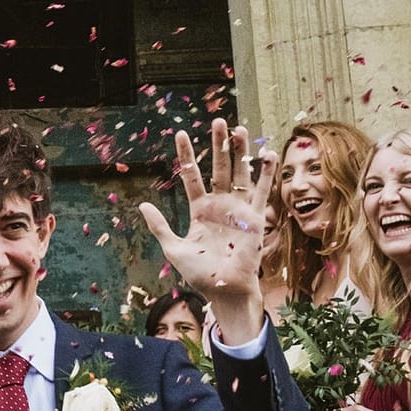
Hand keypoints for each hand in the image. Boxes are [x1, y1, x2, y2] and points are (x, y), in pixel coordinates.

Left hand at [138, 119, 271, 338]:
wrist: (223, 289)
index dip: (187, 155)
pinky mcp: (255, 217)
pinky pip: (263, 191)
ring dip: (241, 151)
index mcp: (200, 209)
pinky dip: (266, 172)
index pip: (192, 176)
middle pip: (219, 167)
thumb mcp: (174, 248)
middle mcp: (220, 204)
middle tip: (218, 121)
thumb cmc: (199, 273)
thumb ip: (160, 226)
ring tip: (239, 129)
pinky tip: (268, 153)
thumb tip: (142, 206)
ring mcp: (239, 208)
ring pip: (241, 173)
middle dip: (218, 145)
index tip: (181, 134)